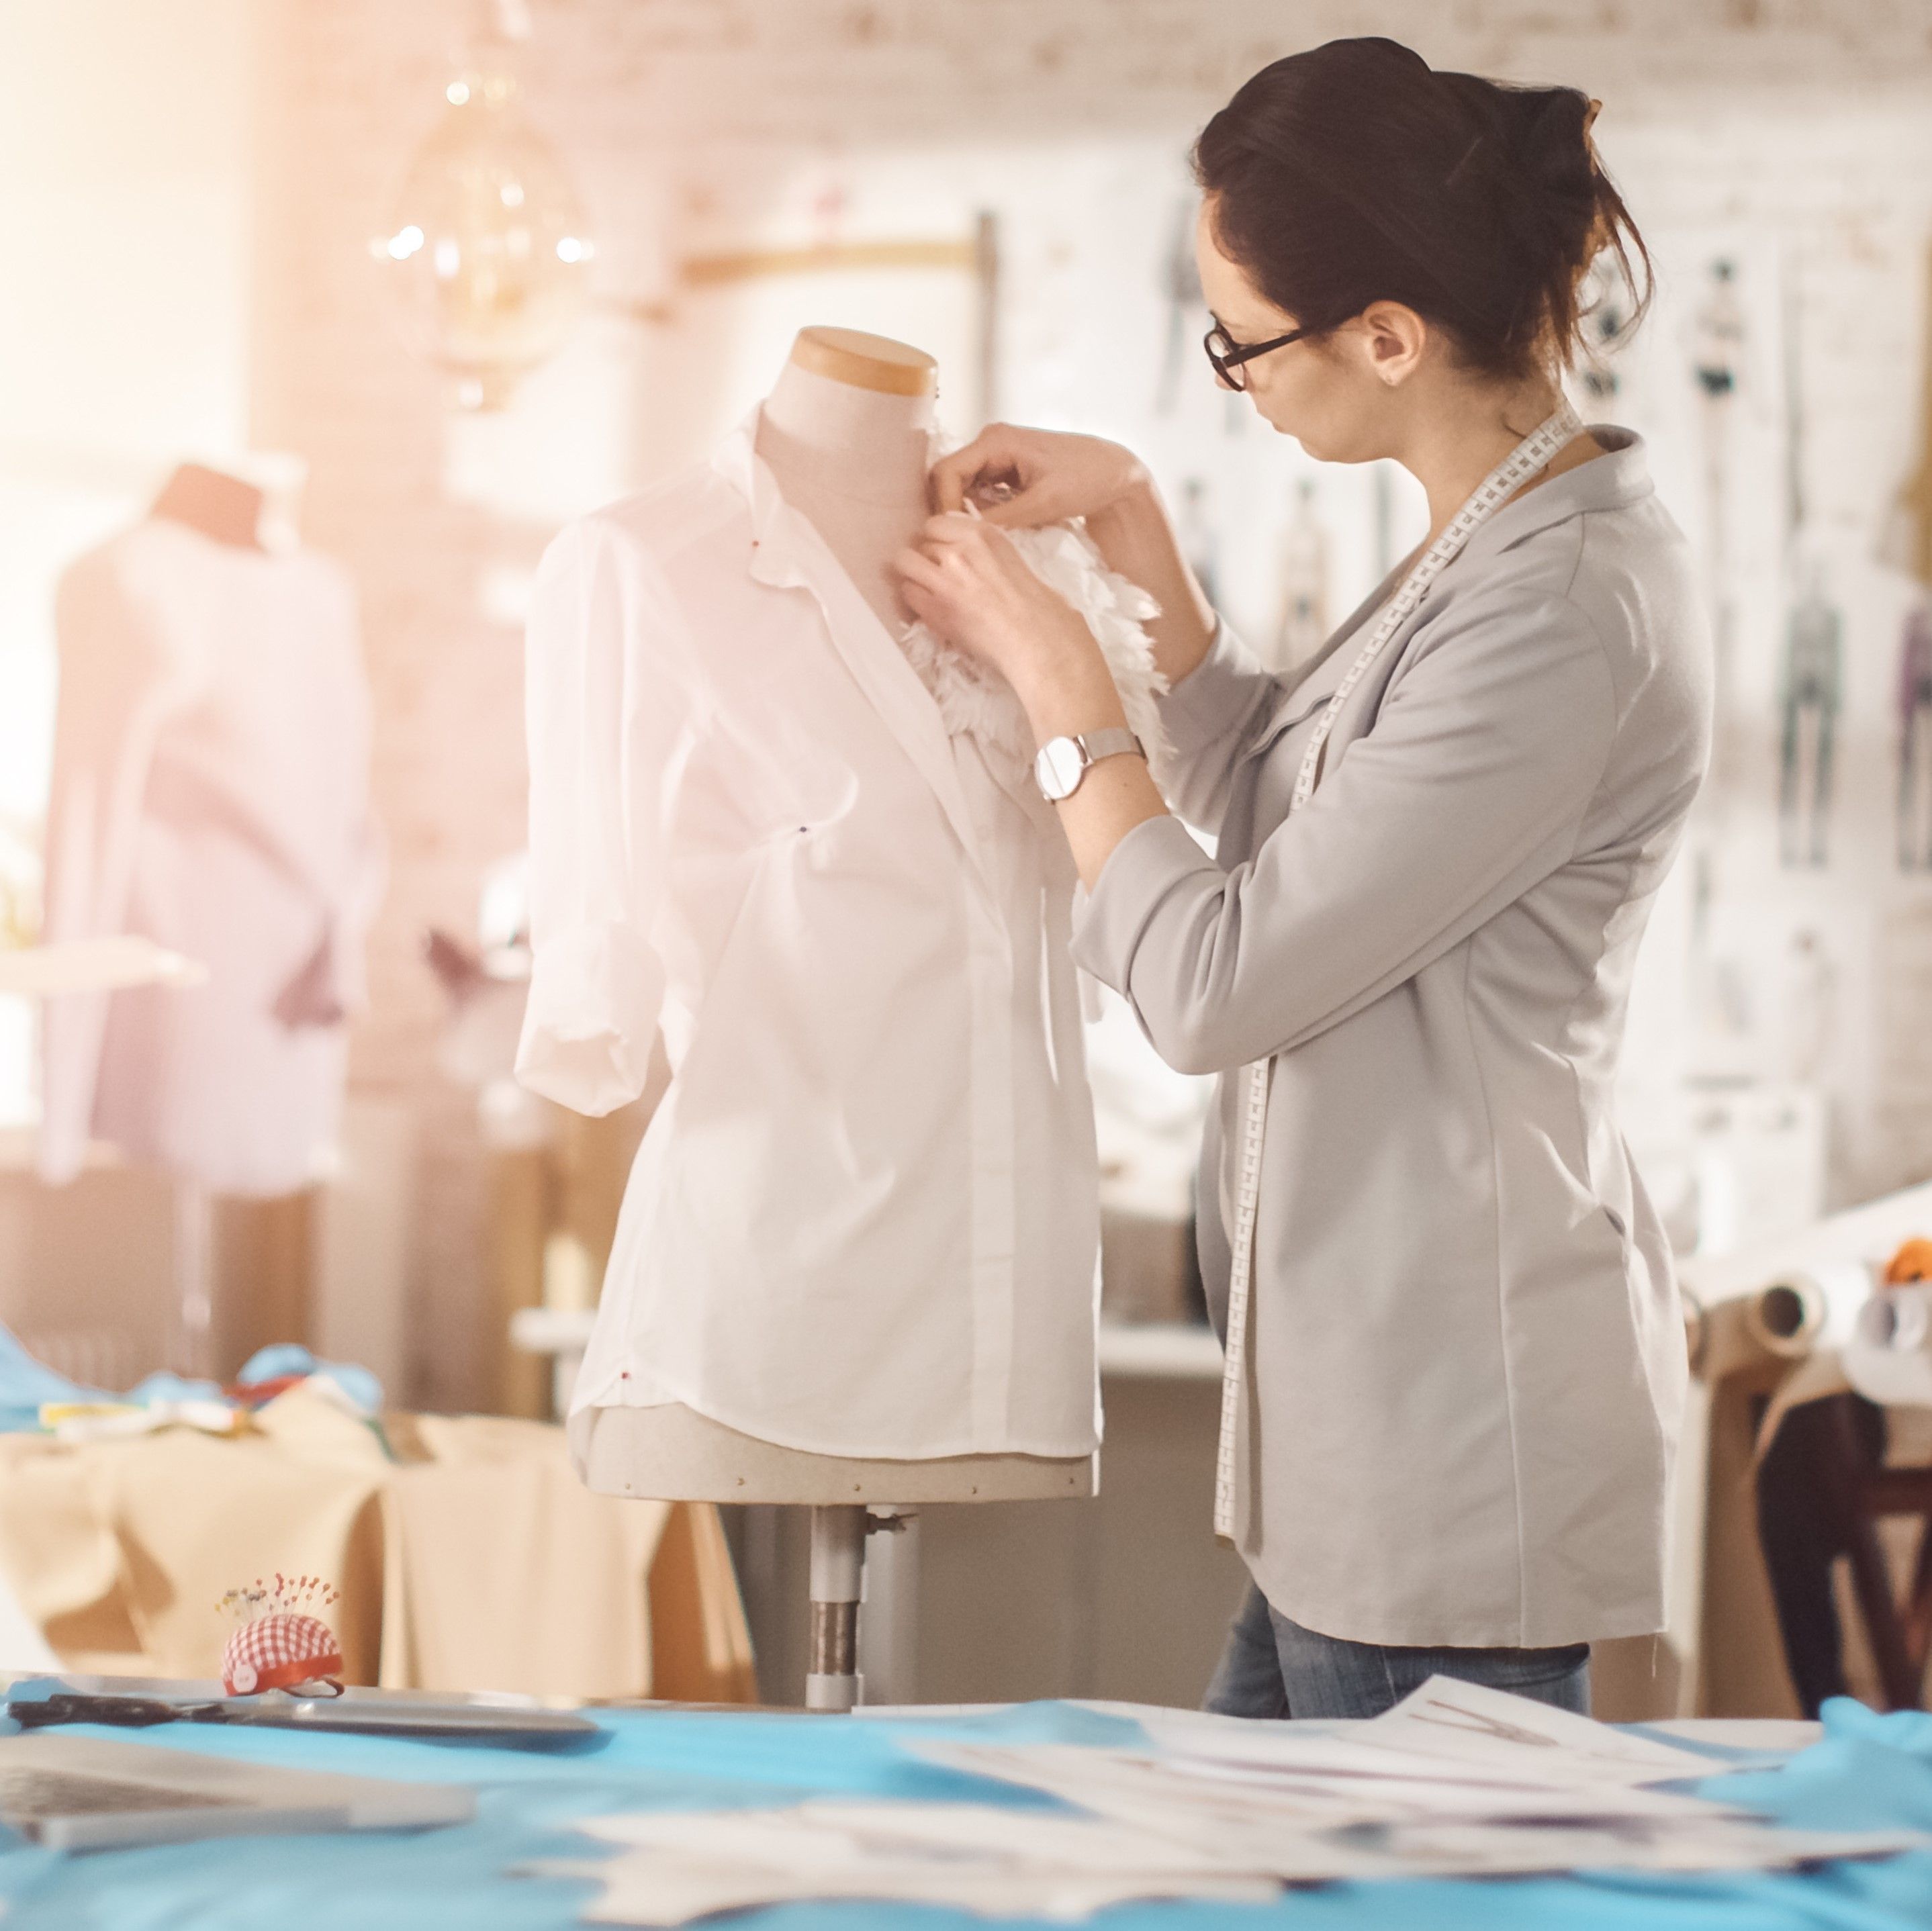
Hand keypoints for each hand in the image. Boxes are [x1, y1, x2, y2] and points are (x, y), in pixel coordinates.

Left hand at [894, 513, 1117, 713]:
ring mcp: (944, 578)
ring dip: (914, 575)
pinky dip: (915, 599)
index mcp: (985, 534)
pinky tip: (931, 610)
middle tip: (940, 578)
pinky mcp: (934, 608)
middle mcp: (960, 550)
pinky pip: (906, 592)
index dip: (938, 539)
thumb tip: (969, 556)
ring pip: (905, 562)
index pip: (938, 522)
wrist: (1038, 643)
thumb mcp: (1014, 562)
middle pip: (922, 542)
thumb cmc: (1041, 609)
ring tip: (928, 591)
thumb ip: (986, 553)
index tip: (945, 553)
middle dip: (928, 558)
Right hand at [930, 423, 1150, 528]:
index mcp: (996, 440)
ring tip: (979, 541)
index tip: (954, 537)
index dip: (944, 506)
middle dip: (952, 512)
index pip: (947, 472)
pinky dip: (982, 513)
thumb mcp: (1043, 503)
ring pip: (962, 489)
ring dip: (966, 515)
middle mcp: (991, 443)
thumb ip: (1001, 520)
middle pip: (949, 479)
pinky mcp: (1006, 472)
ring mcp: (997, 457)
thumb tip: (963, 536)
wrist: (1116, 473)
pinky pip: (980, 493)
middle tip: (963, 544)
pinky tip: (994, 531)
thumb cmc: (1087, 479)